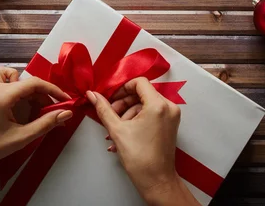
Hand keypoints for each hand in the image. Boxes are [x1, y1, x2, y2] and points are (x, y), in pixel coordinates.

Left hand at [0, 67, 72, 172]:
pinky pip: (8, 82)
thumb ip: (45, 123)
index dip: (53, 90)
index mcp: (3, 95)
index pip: (34, 83)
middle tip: (53, 113)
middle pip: (28, 82)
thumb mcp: (21, 138)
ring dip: (30, 92)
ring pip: (18, 79)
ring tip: (36, 110)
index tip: (66, 100)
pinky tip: (21, 105)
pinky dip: (18, 89)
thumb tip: (66, 113)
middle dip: (43, 96)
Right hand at [87, 78, 198, 205]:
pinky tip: (123, 134)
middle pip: (141, 94)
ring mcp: (171, 116)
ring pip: (145, 105)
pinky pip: (151, 114)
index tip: (112, 97)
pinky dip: (136, 120)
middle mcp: (168, 108)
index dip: (122, 88)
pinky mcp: (170, 124)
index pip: (139, 82)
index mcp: (158, 105)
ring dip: (127, 114)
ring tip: (115, 130)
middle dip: (123, 104)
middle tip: (111, 115)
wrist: (157, 181)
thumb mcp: (117, 130)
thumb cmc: (141, 159)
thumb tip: (93, 95)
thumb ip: (104, 109)